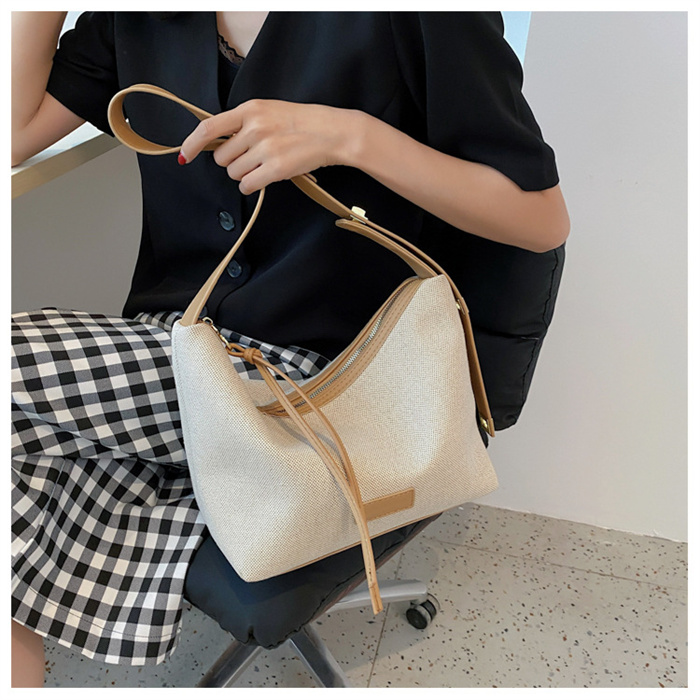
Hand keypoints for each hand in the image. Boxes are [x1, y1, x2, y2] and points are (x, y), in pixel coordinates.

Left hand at [179, 99, 360, 194]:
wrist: (332, 132)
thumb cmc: (302, 123)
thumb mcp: (269, 111)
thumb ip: (243, 123)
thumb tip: (217, 144)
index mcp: (250, 110)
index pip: (209, 127)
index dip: (192, 144)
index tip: (184, 155)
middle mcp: (254, 128)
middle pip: (222, 158)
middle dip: (233, 162)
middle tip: (252, 158)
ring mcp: (265, 148)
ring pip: (234, 173)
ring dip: (245, 175)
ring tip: (264, 165)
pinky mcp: (275, 169)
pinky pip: (247, 186)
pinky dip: (252, 186)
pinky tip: (265, 178)